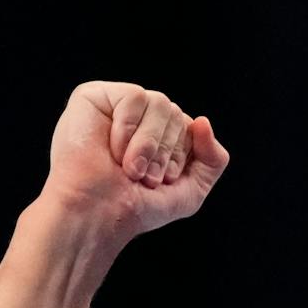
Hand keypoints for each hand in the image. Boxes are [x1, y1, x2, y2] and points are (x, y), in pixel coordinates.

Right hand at [40, 80, 230, 239]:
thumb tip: (202, 121)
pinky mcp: (94, 95)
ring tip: (130, 166)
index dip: (181, 156)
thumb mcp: (192, 190)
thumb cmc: (137, 205)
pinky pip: (134, 96)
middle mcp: (140, 118)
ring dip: (149, 143)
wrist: (100, 212)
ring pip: (160, 102)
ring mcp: (117, 105)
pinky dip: (128, 128)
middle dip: (165, 152)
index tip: (162, 181)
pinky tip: (113, 148)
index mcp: (160, 136)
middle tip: (143, 176)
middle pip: (176, 114)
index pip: (191, 128)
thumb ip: (213, 159)